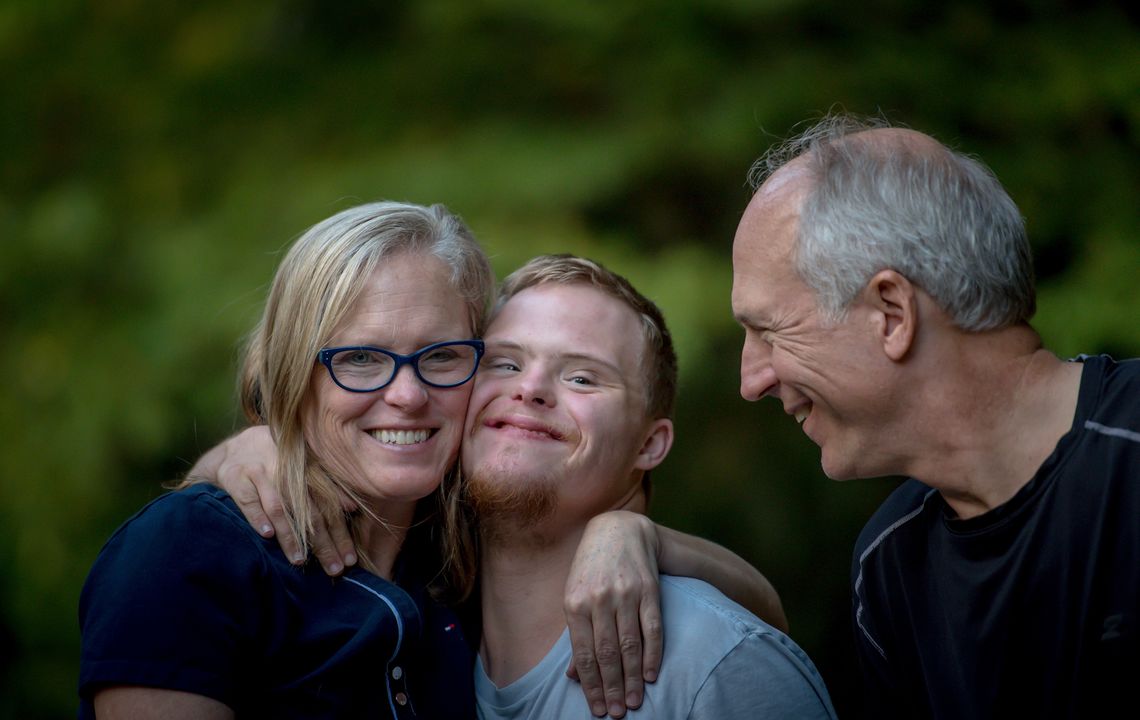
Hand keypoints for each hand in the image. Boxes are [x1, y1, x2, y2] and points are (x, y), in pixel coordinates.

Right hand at [203, 426, 355, 574]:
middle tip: (333, 569)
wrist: (235, 448)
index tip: (349, 559)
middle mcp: (287, 470)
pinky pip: (248, 500)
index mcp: (307, 469)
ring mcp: (261, 472)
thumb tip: (353, 508)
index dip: (340, 533)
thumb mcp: (302, 469)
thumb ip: (327, 487)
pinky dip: (258, 518)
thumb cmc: (276, 463)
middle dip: (322, 543)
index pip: (329, 506)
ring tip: (300, 560)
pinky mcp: (236, 477)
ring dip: (290, 535)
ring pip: (279, 508)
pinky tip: (267, 535)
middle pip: (309, 511)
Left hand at [564, 511, 662, 717]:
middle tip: (618, 713)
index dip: (591, 685)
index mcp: (575, 603)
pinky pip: (652, 628)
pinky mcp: (649, 590)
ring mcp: (626, 594)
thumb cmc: (590, 569)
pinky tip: (652, 675)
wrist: (618, 530)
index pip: (584, 654)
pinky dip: (653, 654)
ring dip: (633, 678)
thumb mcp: (574, 596)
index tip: (598, 709)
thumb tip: (573, 676)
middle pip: (607, 653)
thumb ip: (576, 635)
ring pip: (630, 645)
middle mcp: (599, 599)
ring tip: (635, 702)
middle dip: (612, 687)